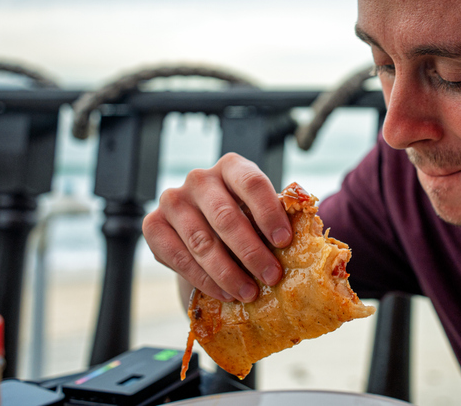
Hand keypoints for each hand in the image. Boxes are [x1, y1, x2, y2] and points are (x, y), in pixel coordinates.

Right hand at [142, 153, 292, 302]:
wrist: (206, 227)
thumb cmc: (245, 218)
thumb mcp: (263, 211)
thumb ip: (281, 217)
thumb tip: (308, 239)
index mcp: (232, 167)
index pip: (251, 184)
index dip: (269, 213)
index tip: (285, 241)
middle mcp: (199, 179)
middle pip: (226, 216)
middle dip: (252, 251)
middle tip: (272, 277)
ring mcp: (173, 200)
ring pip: (202, 242)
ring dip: (228, 272)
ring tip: (249, 293)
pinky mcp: (153, 225)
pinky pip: (178, 257)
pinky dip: (204, 279)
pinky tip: (225, 293)